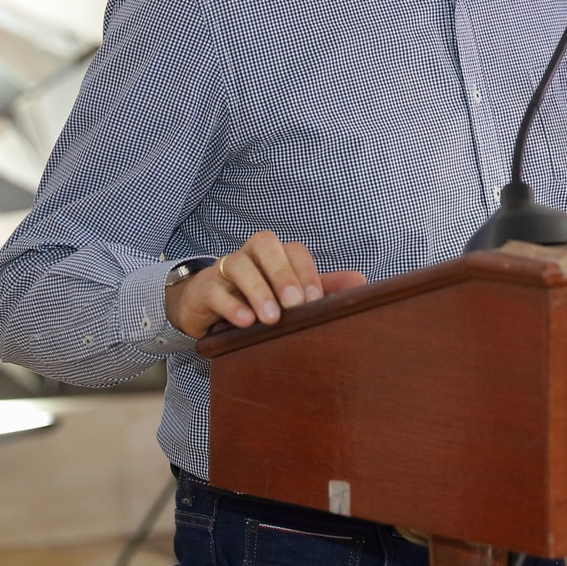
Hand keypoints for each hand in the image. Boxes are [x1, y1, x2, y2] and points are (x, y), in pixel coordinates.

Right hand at [166, 229, 367, 338]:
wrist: (207, 306)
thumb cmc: (256, 297)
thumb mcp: (290, 294)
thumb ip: (324, 288)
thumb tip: (362, 282)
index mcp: (274, 253)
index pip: (293, 250)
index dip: (305, 272)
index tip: (315, 300)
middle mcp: (250, 254)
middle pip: (265, 244)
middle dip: (282, 273)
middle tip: (294, 304)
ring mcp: (224, 269)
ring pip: (238, 264)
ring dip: (257, 290)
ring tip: (270, 318)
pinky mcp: (204, 290)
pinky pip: (214, 290)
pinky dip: (230, 304)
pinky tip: (244, 321)